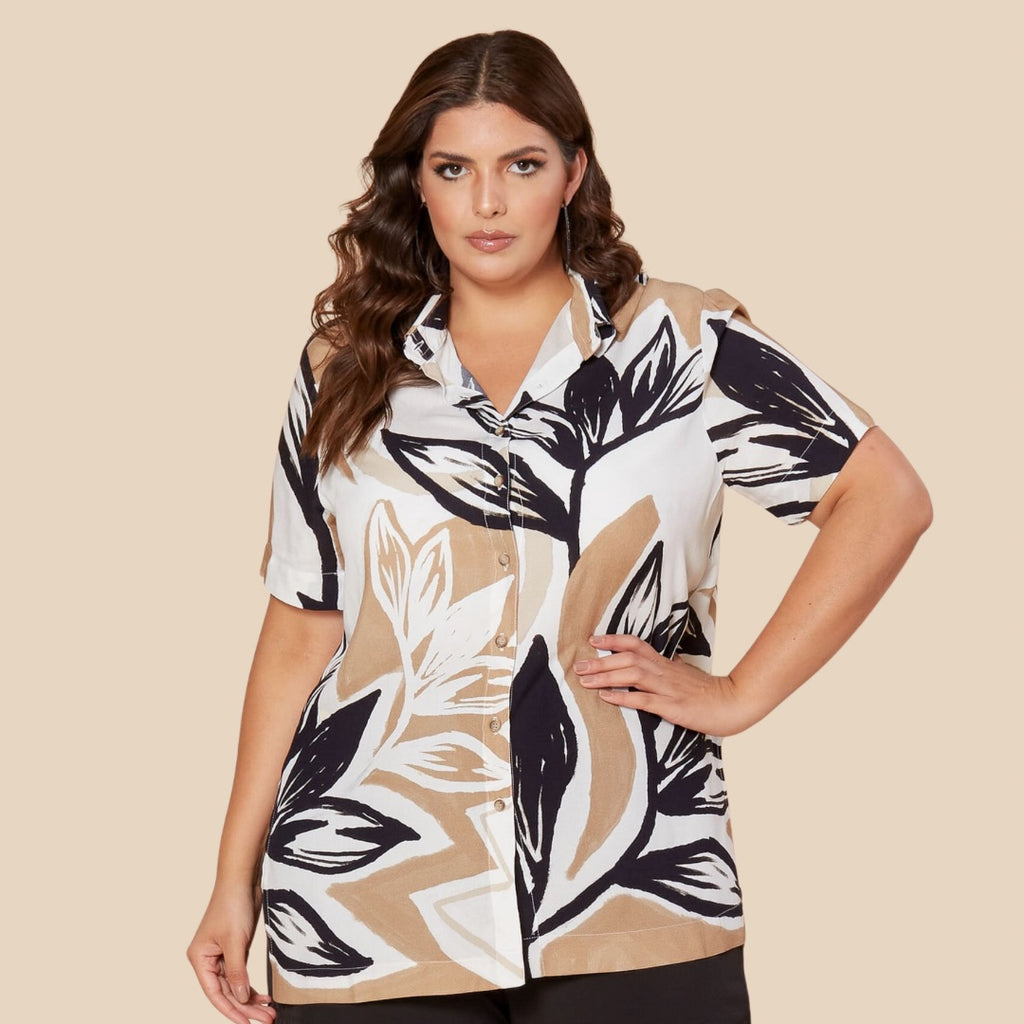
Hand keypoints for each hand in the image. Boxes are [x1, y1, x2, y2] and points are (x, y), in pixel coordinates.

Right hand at [186, 884, 275, 1023]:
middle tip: (266, 1020)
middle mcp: (208, 960)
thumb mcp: (235, 941)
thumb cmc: (232, 905)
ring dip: (251, 1000)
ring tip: (269, 1013)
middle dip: (246, 1008)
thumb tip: (241, 999)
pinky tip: (264, 997)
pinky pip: (242, 974)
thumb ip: (237, 972)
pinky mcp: (235, 949)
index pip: (215, 993)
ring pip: (236, 985)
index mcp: (199, 959)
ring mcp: (222, 955)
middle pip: (227, 992)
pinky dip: (252, 986)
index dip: (231, 1011)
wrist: (242, 879)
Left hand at [574, 633, 760, 736]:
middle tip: (578, 665)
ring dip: (605, 676)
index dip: (613, 640)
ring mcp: (667, 688)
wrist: (732, 703)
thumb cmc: (708, 691)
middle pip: (627, 658)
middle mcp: (663, 671)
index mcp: (665, 663)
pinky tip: (605, 697)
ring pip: (631, 675)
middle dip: (600, 661)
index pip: (635, 644)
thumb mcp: (686, 674)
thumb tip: (665, 661)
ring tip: (584, 680)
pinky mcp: (672, 706)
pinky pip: (643, 700)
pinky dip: (622, 697)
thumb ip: (671, 668)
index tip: (593, 640)